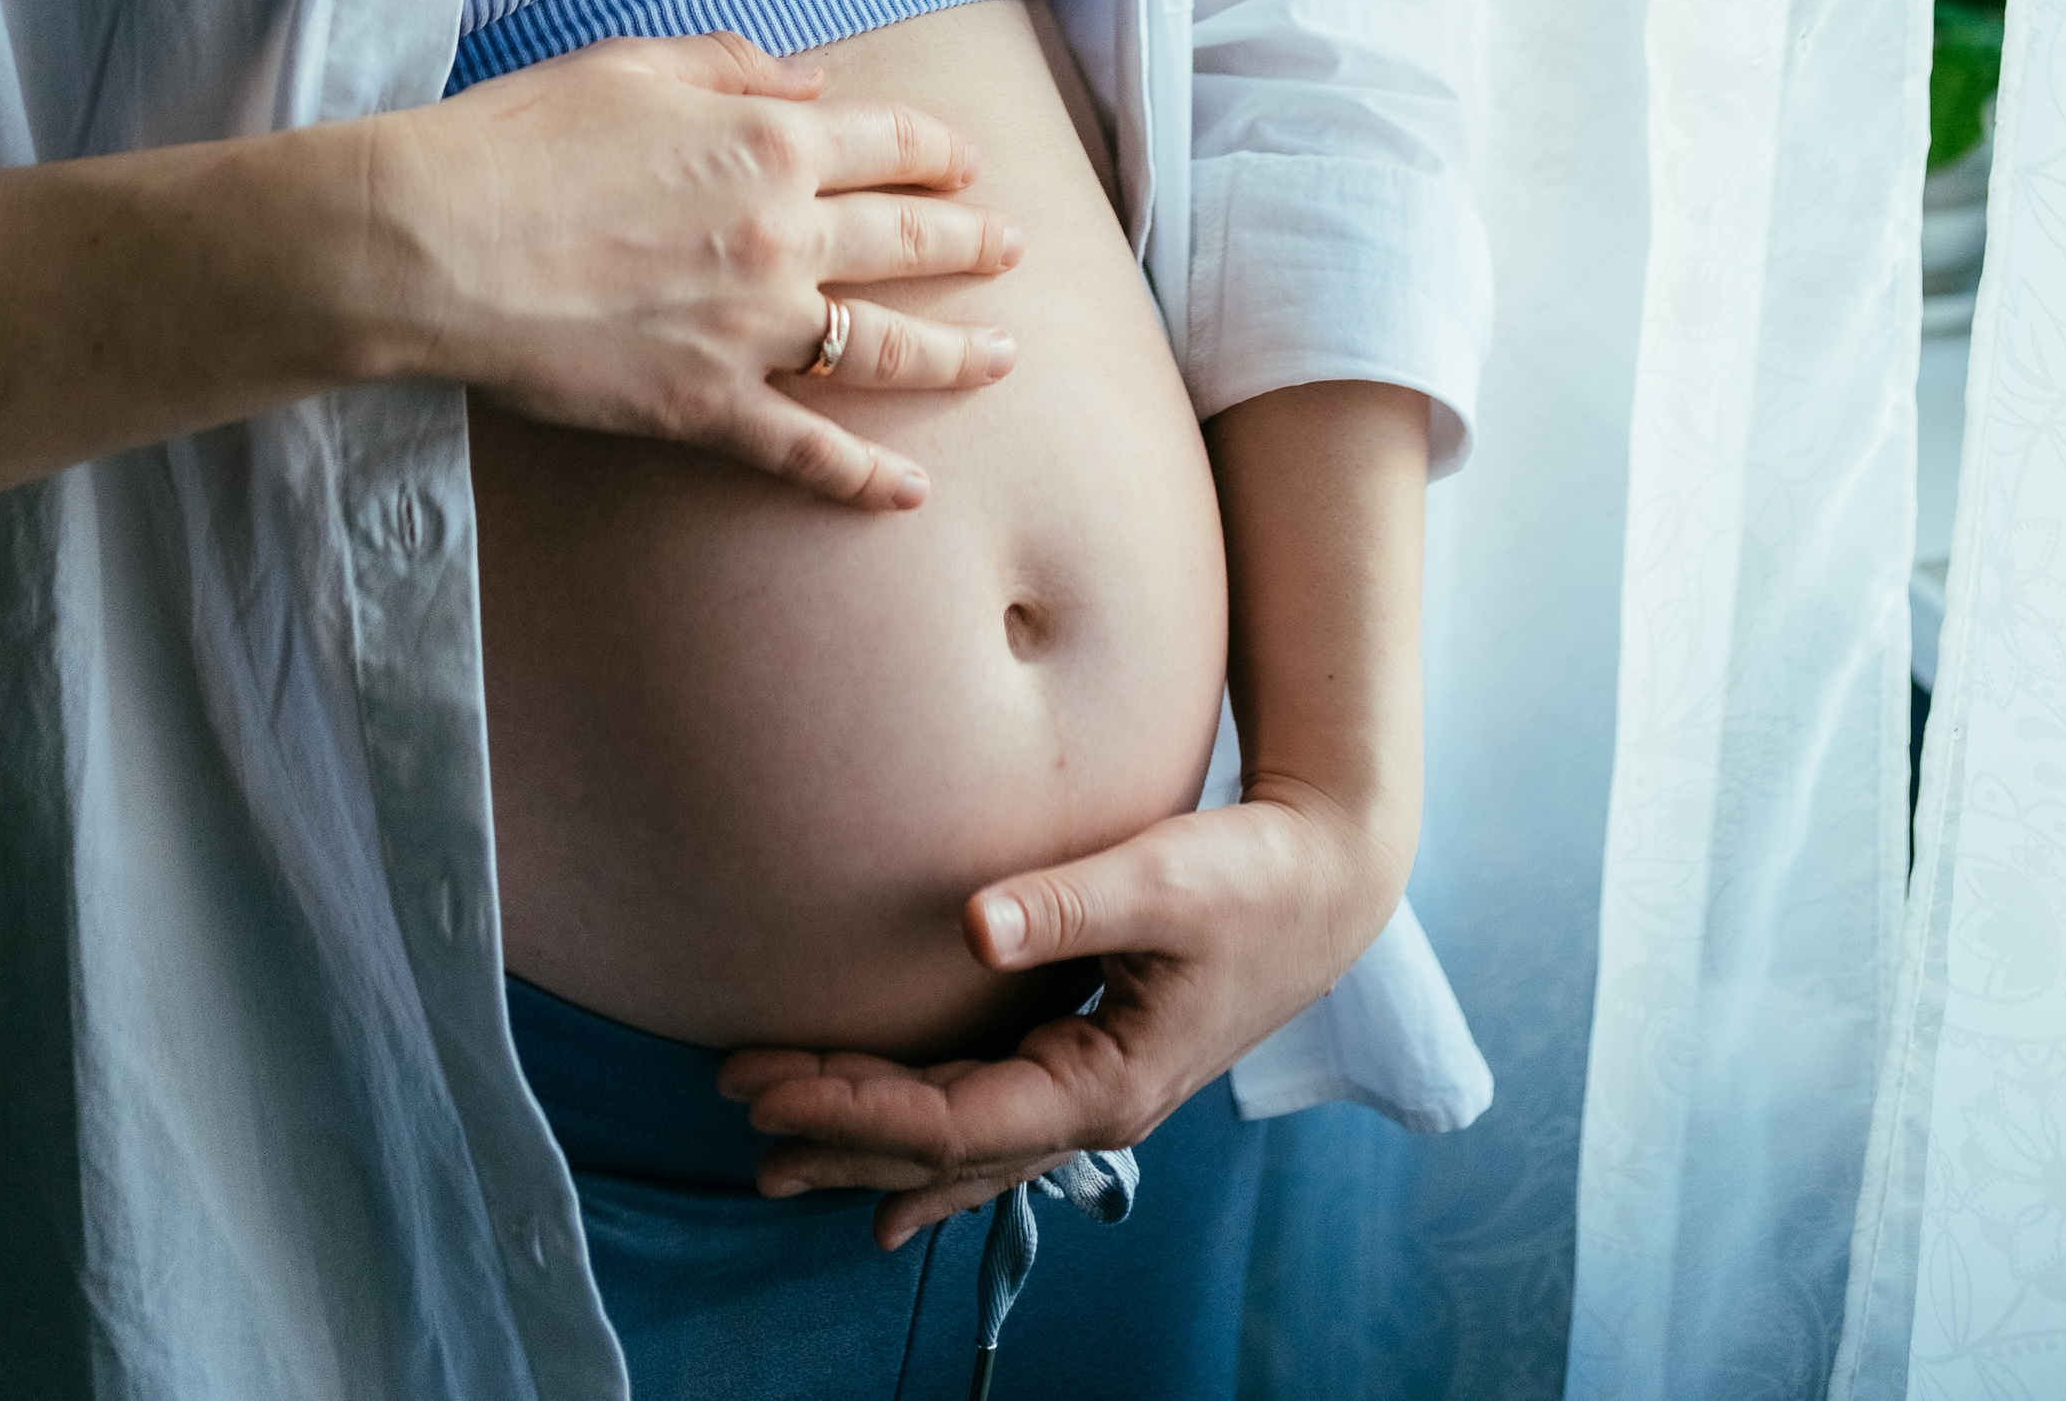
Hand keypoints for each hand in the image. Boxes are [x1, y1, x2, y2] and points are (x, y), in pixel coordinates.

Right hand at [392, 30, 1022, 510]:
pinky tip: (910, 492)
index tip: (966, 164)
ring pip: (888, 349)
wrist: (432, 242)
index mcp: (768, 140)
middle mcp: (782, 233)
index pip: (893, 142)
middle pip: (912, 242)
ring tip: (1003, 357)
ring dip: (957, 355)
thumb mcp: (630, 64)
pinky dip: (866, 477)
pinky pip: (809, 450)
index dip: (941, 153)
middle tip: (1014, 249)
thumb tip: (812, 79)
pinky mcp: (707, 406)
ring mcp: (752, 328)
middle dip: (975, 245)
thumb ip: (734, 66)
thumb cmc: (518, 138)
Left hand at [718, 777, 1412, 1241]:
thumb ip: (1070, 901)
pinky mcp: (1092, 1056)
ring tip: (773, 1159)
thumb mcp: (1164, 877)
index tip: (768, 1083)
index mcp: (1105, 1084)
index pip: (952, 1118)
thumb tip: (969, 924)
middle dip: (836, 1129)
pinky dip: (931, 1150)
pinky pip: (990, 1120)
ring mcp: (1093, 1091)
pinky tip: (888, 1189)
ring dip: (867, 1144)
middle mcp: (1092, 1107)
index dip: (853, 1108)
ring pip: (960, 1140)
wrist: (1328, 880)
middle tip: (736, 1104)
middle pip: (941, 1144)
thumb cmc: (1253, 876)